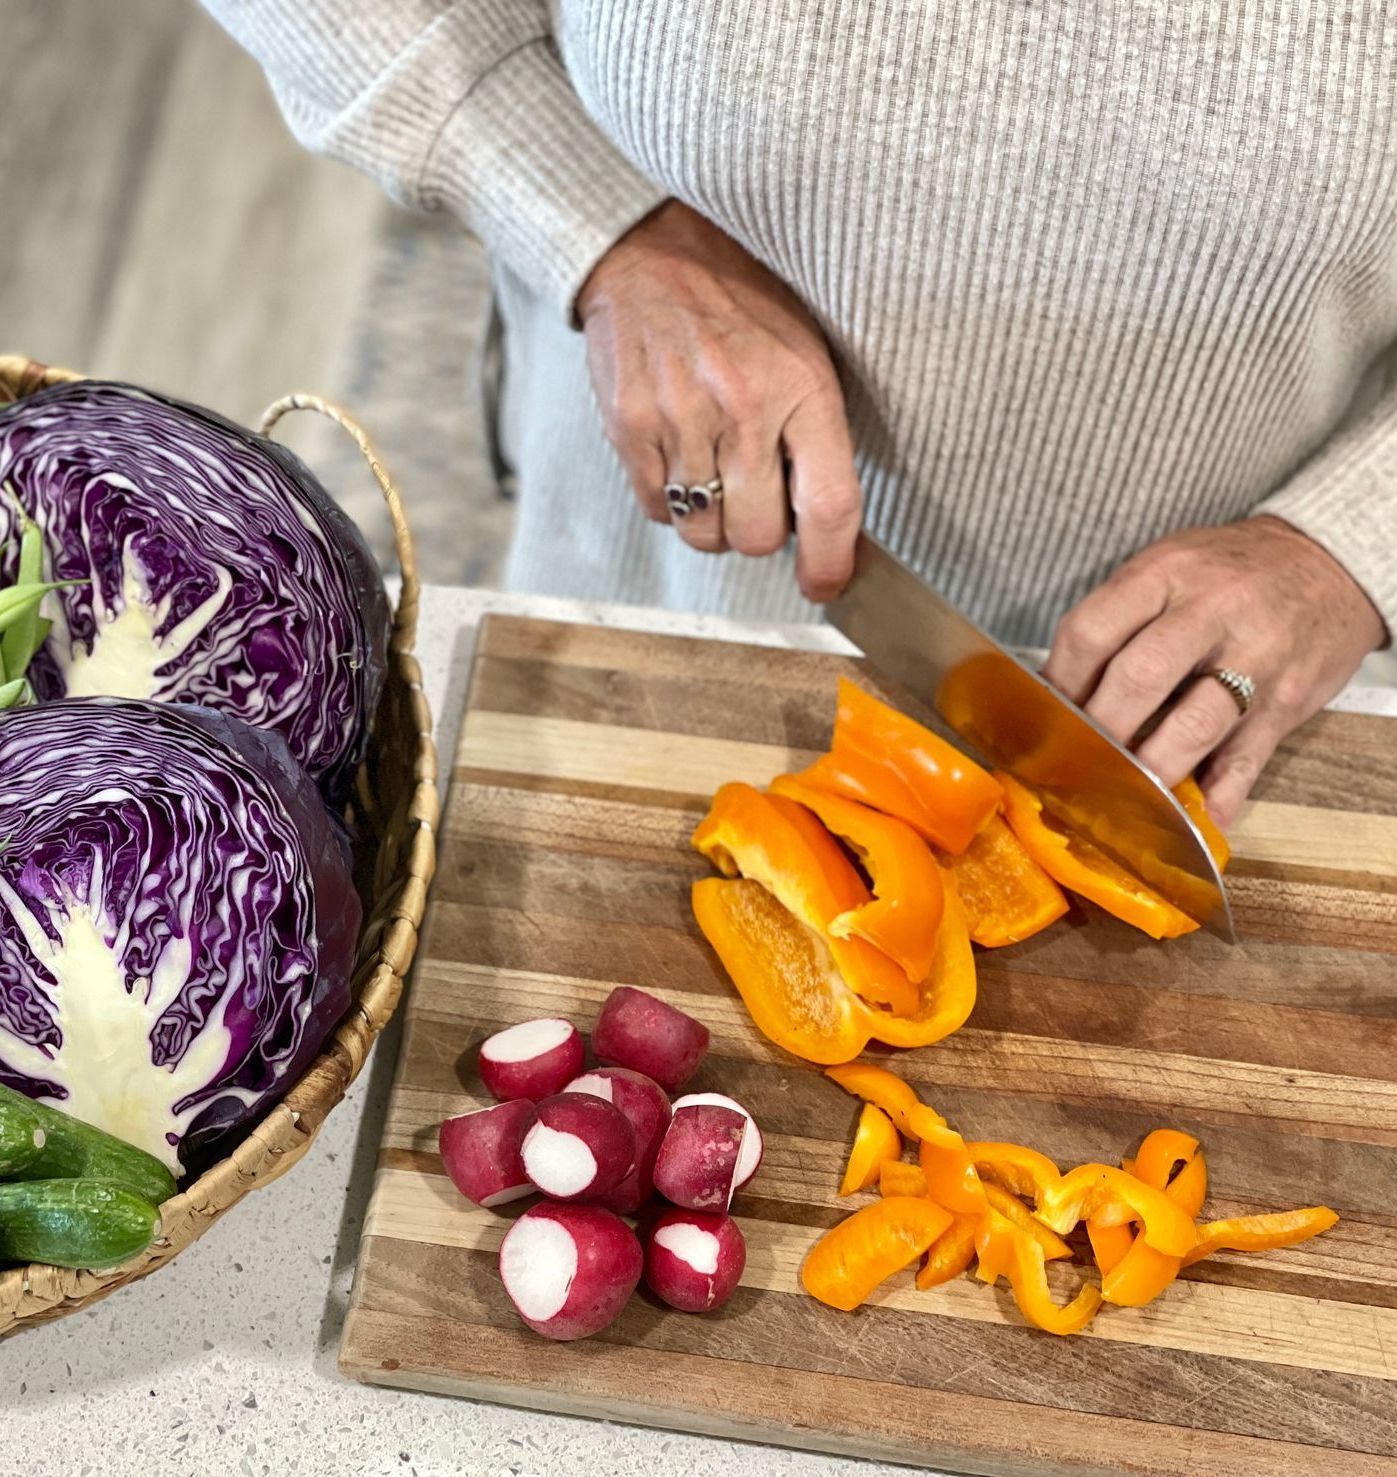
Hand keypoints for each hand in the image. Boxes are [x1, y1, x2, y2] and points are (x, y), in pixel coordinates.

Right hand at [576, 200, 860, 601]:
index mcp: (803, 388)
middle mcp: (743, 408)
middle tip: (756, 494)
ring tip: (714, 469)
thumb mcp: (806, 352)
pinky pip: (657, 510)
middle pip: (757, 538)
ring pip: (703, 534)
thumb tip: (824, 530)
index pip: (829, 504)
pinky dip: (670, 500)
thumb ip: (817, 437)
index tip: (824, 583)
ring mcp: (680, 420)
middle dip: (759, 533)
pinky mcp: (629, 428)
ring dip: (712, 520)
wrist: (652, 250)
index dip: (829, 562)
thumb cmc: (742, 305)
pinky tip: (678, 453)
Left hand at [1042, 516, 1385, 824]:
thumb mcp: (1168, 568)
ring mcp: (1256, 659)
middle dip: (1097, 731)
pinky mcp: (1287, 703)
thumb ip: (1117, 619)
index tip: (1045, 716)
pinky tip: (1189, 819)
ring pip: (1192, 726)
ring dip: (1149, 769)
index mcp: (1165, 574)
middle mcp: (1211, 612)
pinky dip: (1216, 797)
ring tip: (1119, 794)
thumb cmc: (1228, 573)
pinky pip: (1245, 760)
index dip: (1058, 684)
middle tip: (1073, 761)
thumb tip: (1055, 690)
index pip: (1092, 632)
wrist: (1329, 564)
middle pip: (1138, 679)